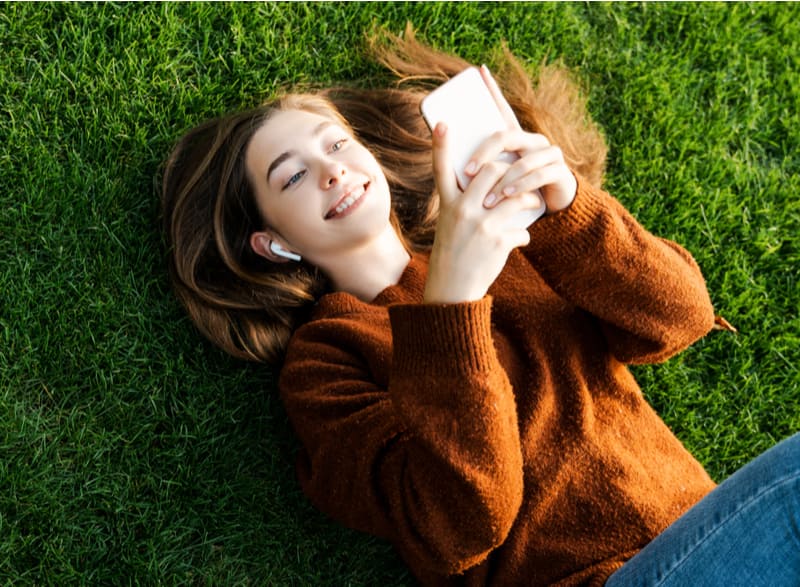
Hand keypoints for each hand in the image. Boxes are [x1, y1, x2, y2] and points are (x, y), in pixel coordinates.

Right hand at [424, 122, 538, 303]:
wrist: (452, 291)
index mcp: (447, 205)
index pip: (441, 169)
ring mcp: (481, 225)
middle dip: (509, 172)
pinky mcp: (498, 242)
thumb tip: (491, 185)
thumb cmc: (453, 255)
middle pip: (492, 171)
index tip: (444, 122)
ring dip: (528, 199)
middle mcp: (462, 211)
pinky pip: (522, 228)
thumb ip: (464, 205)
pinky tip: (519, 240)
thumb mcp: (450, 226)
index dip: (441, 145)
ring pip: (515, 195)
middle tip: (514, 181)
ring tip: (529, 204)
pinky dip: (524, 234)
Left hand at [463, 65, 576, 213]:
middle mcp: (533, 140)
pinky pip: (539, 176)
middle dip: (484, 154)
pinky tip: (508, 194)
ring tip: (488, 198)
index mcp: (516, 138)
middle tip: (467, 172)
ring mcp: (548, 153)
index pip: (502, 109)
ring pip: (523, 161)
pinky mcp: (559, 170)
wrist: (551, 208)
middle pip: (506, 137)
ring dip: (503, 180)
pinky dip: (521, 187)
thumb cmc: (516, 192)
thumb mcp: (497, 178)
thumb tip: (452, 157)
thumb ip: (481, 167)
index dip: (492, 89)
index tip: (480, 70)